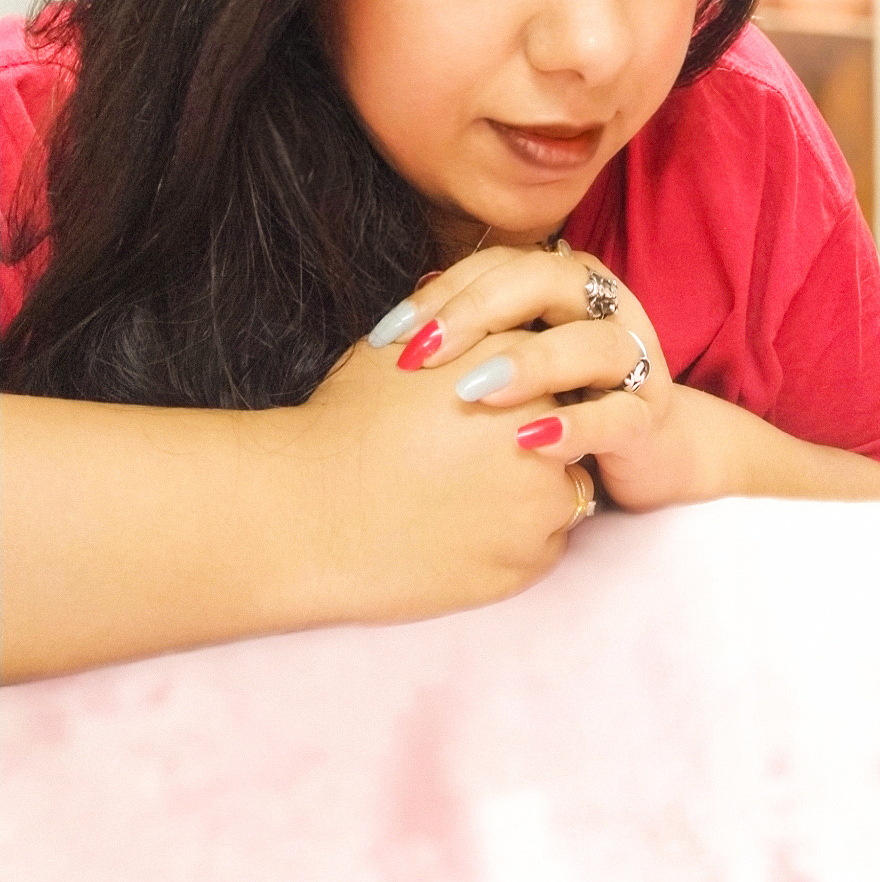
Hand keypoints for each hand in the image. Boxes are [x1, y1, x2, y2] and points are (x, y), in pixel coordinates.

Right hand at [295, 318, 594, 625]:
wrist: (304, 511)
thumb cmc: (341, 426)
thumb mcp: (402, 352)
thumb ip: (461, 334)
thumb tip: (486, 322)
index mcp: (515, 363)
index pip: (557, 367)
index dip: (528, 389)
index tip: (492, 407)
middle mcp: (545, 423)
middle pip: (573, 425)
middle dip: (539, 437)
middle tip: (479, 455)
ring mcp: (542, 495)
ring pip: (567, 489)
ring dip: (531, 492)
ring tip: (463, 497)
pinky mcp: (530, 559)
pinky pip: (546, 546)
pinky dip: (516, 543)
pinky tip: (461, 535)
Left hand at [370, 246, 702, 511]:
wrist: (649, 452)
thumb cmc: (566, 397)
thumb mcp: (518, 358)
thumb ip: (473, 336)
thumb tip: (402, 327)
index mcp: (568, 283)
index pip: (502, 264)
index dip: (444, 291)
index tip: (390, 335)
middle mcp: (607, 308)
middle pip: (549, 281)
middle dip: (479, 311)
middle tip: (424, 353)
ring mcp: (637, 361)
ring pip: (594, 343)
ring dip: (532, 362)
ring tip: (474, 392)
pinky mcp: (649, 420)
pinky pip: (620, 416)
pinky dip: (576, 426)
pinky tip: (530, 442)